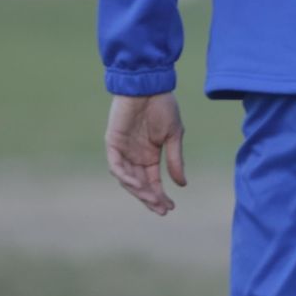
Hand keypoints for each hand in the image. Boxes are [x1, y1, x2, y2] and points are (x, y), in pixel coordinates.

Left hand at [106, 92, 186, 215]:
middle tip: (162, 210)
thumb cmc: (162, 107)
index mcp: (150, 155)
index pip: (153, 181)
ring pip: (127, 179)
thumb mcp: (174, 136)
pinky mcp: (113, 143)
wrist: (149, 86)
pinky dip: (125, 176)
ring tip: (152, 198)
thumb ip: (175, 160)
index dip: (160, 195)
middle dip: (150, 198)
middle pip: (140, 184)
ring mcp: (123, 151)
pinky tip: (136, 184)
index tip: (171, 207)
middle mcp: (135, 156)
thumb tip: (182, 184)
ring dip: (139, 190)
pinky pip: (116, 166)